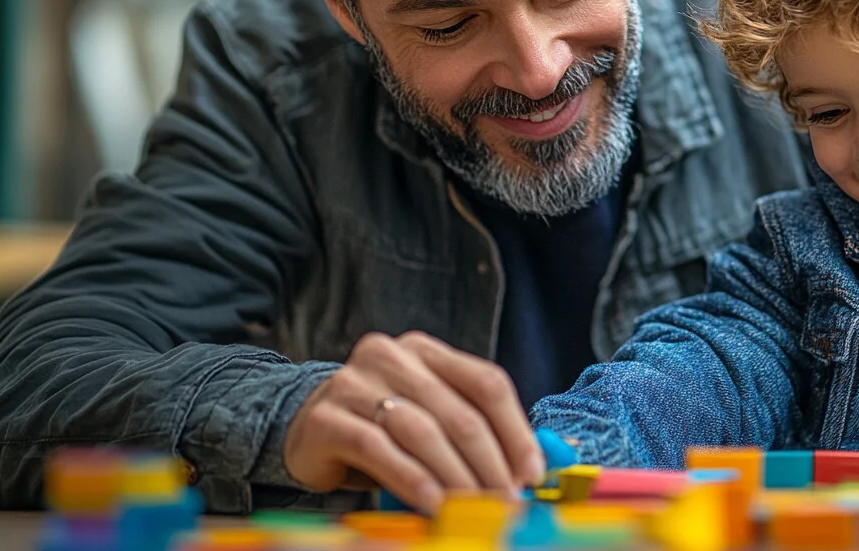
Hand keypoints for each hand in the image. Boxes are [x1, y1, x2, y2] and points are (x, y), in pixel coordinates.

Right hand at [283, 331, 544, 511]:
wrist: (306, 430)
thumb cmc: (383, 426)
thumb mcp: (434, 417)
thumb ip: (483, 430)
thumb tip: (552, 457)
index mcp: (426, 350)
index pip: (486, 383)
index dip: (516, 431)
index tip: (531, 474)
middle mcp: (392, 356)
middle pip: (459, 412)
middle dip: (490, 464)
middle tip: (507, 502)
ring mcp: (354, 383)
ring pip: (422, 432)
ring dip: (456, 477)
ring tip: (474, 508)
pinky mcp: (328, 418)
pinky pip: (379, 449)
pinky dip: (412, 479)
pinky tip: (432, 503)